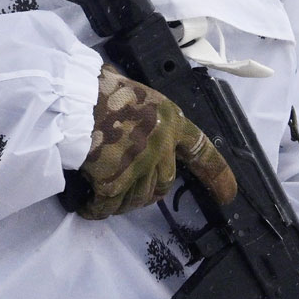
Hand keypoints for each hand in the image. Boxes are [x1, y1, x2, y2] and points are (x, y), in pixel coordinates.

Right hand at [72, 65, 238, 219]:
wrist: (70, 100)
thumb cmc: (98, 89)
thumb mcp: (134, 92)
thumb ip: (145, 115)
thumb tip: (135, 121)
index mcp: (171, 120)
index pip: (202, 152)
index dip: (217, 175)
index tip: (227, 195)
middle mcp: (162, 145)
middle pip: (164, 183)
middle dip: (147, 189)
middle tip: (124, 185)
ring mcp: (141, 166)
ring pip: (137, 199)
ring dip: (120, 200)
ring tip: (99, 192)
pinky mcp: (116, 183)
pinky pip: (108, 206)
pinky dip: (95, 208)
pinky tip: (86, 204)